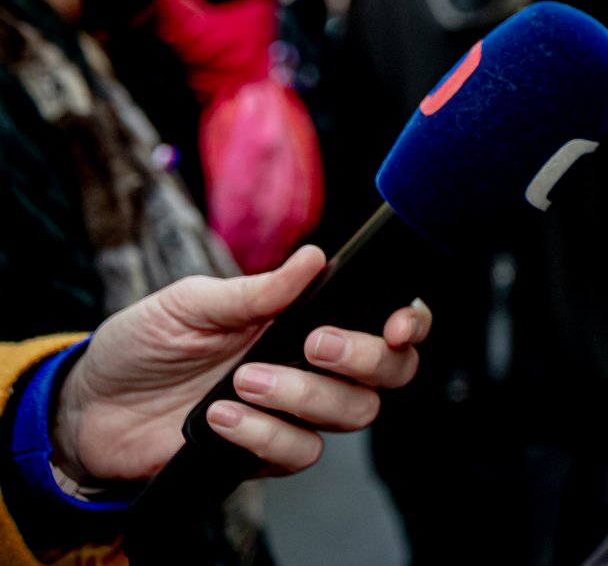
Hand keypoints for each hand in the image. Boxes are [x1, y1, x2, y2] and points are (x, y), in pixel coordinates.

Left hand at [49, 246, 430, 484]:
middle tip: (313, 343)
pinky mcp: (265, 454)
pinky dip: (263, 434)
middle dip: (363, 358)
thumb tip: (315, 258)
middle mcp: (314, 367)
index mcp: (309, 319)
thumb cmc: (145, 343)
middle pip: (390, 373)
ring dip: (304, 397)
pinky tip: (219, 416)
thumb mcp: (192, 303)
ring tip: (243, 380)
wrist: (91, 407)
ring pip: (352, 414)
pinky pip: (297, 452)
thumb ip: (256, 290)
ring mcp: (294, 413)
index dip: (411, 322)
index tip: (395, 324)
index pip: (387, 322)